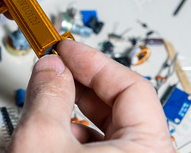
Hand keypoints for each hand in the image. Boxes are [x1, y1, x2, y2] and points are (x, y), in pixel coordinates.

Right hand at [7, 40, 173, 151]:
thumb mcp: (42, 140)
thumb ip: (47, 94)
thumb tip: (50, 68)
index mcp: (148, 149)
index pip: (131, 86)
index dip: (93, 61)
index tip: (66, 48)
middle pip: (120, 105)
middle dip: (81, 82)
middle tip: (56, 66)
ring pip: (107, 128)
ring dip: (74, 108)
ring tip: (46, 98)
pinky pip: (99, 148)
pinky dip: (73, 134)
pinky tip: (51, 130)